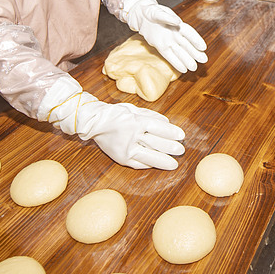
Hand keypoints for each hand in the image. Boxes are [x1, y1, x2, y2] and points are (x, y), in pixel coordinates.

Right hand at [49, 91, 184, 169]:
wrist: (93, 122)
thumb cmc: (114, 113)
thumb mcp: (133, 109)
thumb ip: (151, 115)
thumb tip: (167, 122)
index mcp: (135, 121)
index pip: (158, 127)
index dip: (171, 132)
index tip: (181, 135)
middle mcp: (131, 135)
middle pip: (156, 143)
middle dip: (171, 147)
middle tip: (181, 150)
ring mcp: (126, 148)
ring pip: (149, 156)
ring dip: (163, 160)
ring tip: (174, 163)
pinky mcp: (121, 158)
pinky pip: (138, 163)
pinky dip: (149, 164)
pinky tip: (158, 165)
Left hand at [127, 0, 206, 72]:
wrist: (142, 17)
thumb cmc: (152, 12)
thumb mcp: (158, 12)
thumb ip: (167, 17)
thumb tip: (177, 22)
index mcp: (177, 24)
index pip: (189, 32)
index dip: (196, 40)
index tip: (203, 47)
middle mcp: (175, 34)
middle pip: (187, 45)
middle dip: (195, 53)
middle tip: (204, 60)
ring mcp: (169, 41)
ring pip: (180, 52)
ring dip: (187, 60)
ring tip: (194, 67)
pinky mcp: (161, 47)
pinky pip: (169, 56)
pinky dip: (176, 63)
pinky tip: (183, 69)